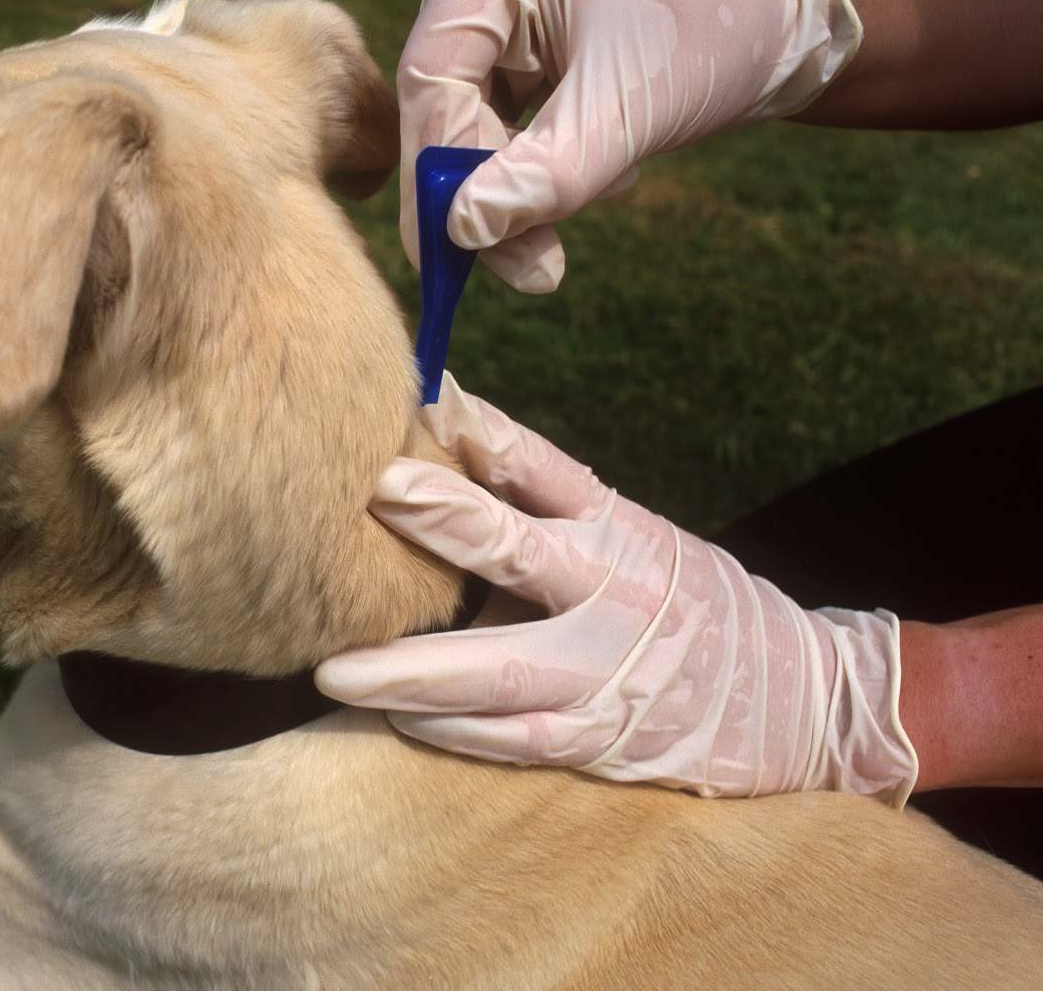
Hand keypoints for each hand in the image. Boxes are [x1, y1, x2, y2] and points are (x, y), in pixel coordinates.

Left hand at [317, 376, 917, 803]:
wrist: (801, 700)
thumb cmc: (684, 605)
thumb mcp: (628, 537)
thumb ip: (536, 510)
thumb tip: (428, 454)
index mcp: (617, 526)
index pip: (545, 467)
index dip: (485, 434)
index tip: (427, 401)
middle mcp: (613, 590)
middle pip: (522, 551)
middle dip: (449, 521)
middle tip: (378, 493)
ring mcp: (607, 670)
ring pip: (503, 669)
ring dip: (415, 671)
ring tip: (337, 671)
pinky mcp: (601, 738)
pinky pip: (517, 738)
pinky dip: (454, 731)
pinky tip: (397, 721)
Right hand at [398, 0, 861, 291]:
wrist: (766, 32)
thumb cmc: (711, 44)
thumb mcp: (629, 113)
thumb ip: (547, 175)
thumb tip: (463, 232)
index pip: (434, 70)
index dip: (438, 166)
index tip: (450, 252)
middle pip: (440, 99)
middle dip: (479, 189)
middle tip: (525, 267)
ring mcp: (486, 2)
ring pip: (459, 119)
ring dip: (509, 181)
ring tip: (597, 189)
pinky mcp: (500, 41)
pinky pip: (483, 120)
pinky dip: (523, 165)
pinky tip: (590, 163)